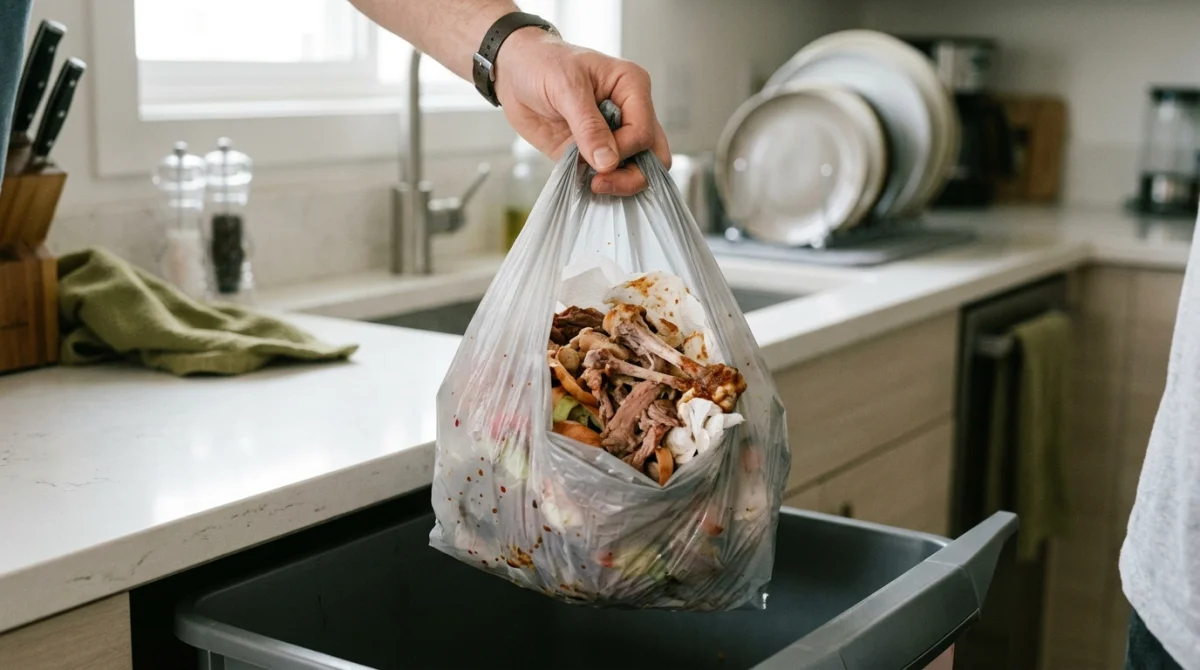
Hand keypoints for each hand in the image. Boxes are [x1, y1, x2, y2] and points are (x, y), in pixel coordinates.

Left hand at [493, 29, 670, 195]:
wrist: (516, 72)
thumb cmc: (542, 64)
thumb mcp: (565, 87)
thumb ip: (588, 126)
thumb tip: (608, 162)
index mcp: (632, 88)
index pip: (643, 132)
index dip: (622, 150)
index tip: (595, 157)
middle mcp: (630, 112)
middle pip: (654, 156)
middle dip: (632, 176)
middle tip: (601, 183)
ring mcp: (614, 135)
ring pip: (637, 170)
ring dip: (618, 184)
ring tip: (591, 184)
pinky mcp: (594, 152)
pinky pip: (608, 177)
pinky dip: (601, 185)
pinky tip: (583, 183)